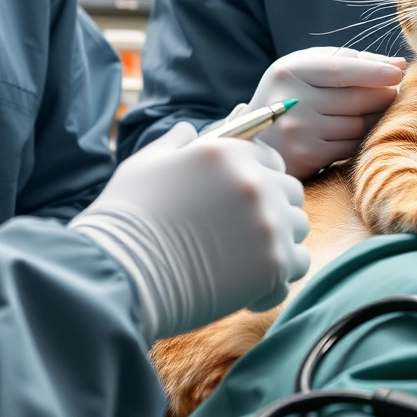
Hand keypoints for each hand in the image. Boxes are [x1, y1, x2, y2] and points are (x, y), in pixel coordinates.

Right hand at [70, 121, 309, 339]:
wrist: (118, 274)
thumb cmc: (126, 219)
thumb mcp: (146, 164)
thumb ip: (176, 143)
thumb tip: (188, 130)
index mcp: (227, 152)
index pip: (272, 161)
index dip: (261, 182)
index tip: (243, 205)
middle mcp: (254, 181)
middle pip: (291, 193)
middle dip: (273, 212)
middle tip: (242, 236)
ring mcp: (267, 222)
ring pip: (298, 229)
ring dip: (277, 244)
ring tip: (243, 261)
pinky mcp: (273, 264)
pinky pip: (296, 266)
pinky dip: (276, 279)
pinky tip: (246, 286)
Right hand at [252, 47, 406, 175]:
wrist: (255, 138)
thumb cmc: (290, 95)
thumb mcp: (307, 68)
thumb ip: (350, 61)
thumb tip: (398, 64)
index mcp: (290, 71)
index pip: (341, 70)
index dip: (374, 71)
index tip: (399, 72)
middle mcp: (292, 101)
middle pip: (355, 99)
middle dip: (383, 95)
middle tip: (395, 92)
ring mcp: (299, 132)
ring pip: (357, 124)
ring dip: (379, 118)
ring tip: (382, 110)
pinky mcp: (308, 157)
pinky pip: (351, 145)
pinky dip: (365, 138)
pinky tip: (367, 130)